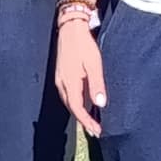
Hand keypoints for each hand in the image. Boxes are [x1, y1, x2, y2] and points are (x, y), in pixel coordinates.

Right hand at [54, 15, 106, 135]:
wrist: (71, 30)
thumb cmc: (83, 45)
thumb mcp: (94, 64)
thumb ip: (96, 85)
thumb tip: (100, 104)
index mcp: (70, 83)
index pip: (77, 108)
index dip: (87, 121)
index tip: (97, 130)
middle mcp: (62, 84)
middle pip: (72, 108)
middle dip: (83, 121)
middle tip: (95, 130)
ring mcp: (60, 80)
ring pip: (69, 103)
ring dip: (79, 114)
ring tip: (91, 122)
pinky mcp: (62, 76)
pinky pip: (68, 95)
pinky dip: (76, 104)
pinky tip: (84, 105)